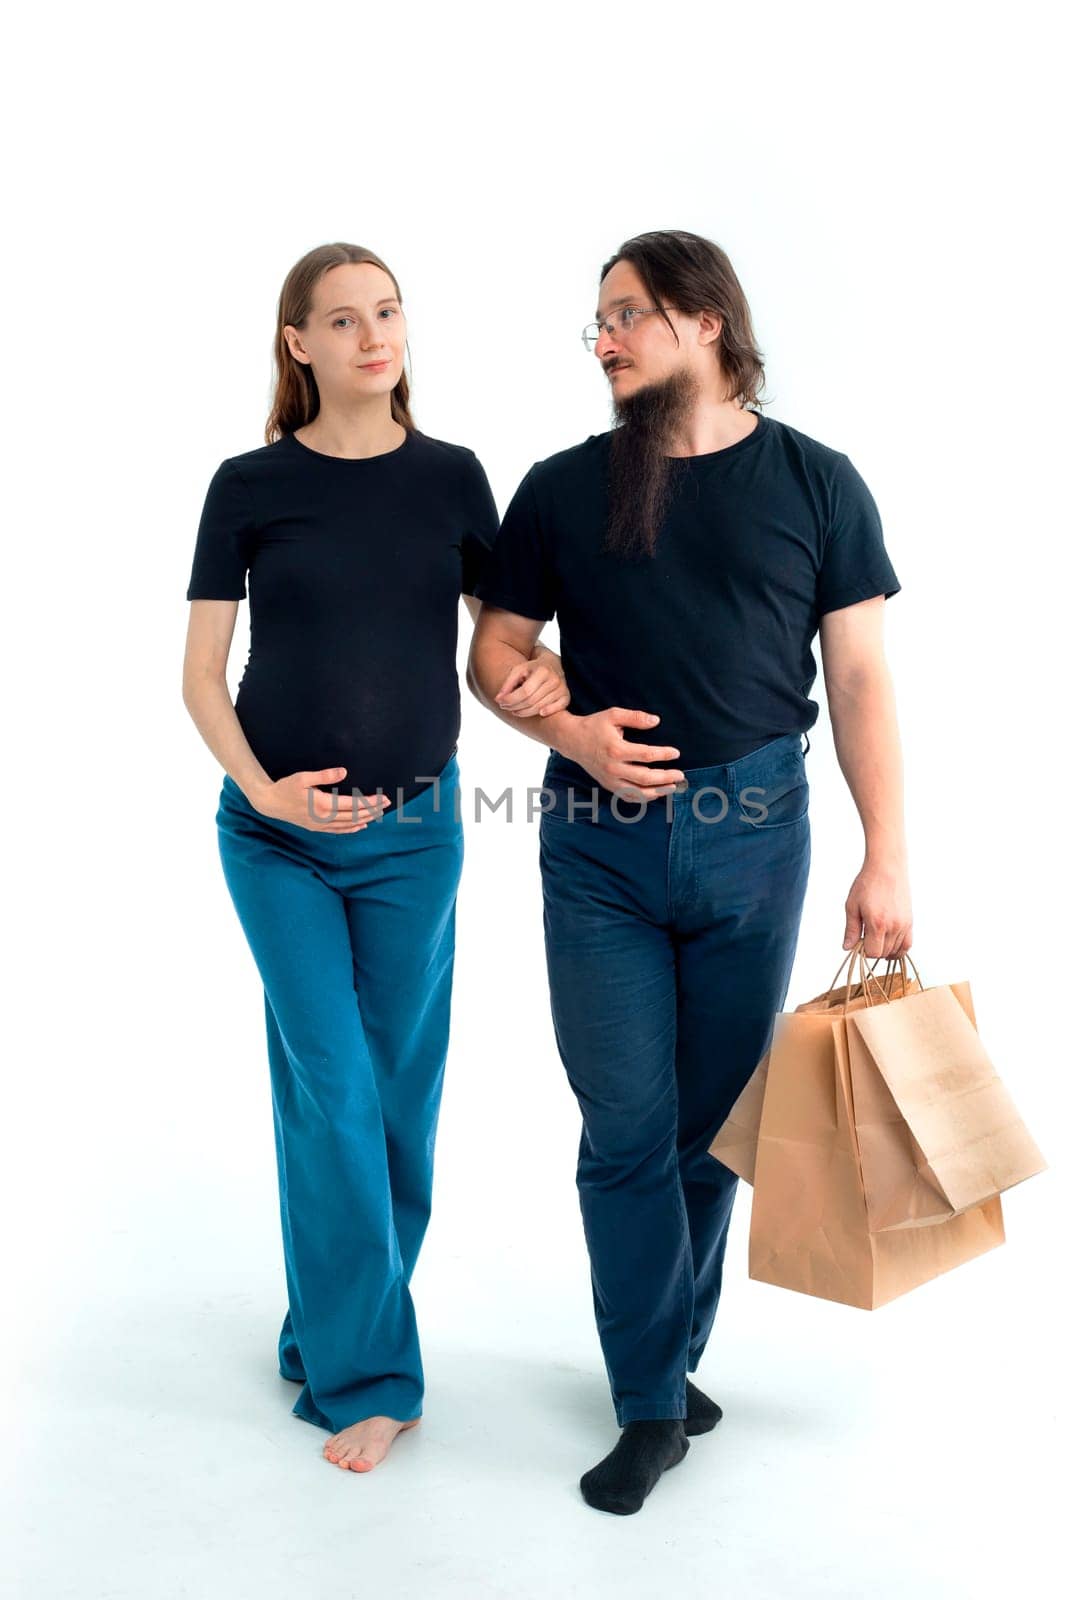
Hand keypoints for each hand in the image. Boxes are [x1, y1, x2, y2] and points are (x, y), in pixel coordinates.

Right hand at [252, 767, 391, 832]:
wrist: (269, 804)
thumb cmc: (285, 787)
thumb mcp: (303, 777)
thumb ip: (324, 775)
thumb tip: (343, 772)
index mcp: (323, 804)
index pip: (353, 805)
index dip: (370, 802)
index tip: (383, 798)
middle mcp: (324, 818)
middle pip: (355, 816)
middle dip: (373, 810)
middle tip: (388, 803)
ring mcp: (321, 825)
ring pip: (349, 825)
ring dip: (365, 819)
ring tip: (379, 813)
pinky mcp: (317, 828)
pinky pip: (339, 831)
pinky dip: (352, 828)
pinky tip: (361, 825)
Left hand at [495, 645, 570, 717]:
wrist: (552, 664)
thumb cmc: (533, 668)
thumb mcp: (518, 670)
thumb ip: (508, 683)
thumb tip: (498, 699)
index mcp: (543, 671)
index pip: (525, 691)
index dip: (511, 700)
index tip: (501, 702)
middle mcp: (555, 679)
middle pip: (532, 701)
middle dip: (515, 707)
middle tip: (506, 708)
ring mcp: (562, 689)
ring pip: (541, 708)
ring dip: (525, 712)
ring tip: (515, 711)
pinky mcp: (566, 696)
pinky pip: (557, 709)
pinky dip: (546, 712)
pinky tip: (537, 713)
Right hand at [561, 708, 685, 798]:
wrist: (572, 740)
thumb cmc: (594, 725)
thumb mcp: (613, 715)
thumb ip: (636, 717)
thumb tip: (656, 721)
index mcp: (616, 749)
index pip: (647, 755)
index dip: (664, 755)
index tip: (676, 753)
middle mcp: (613, 768)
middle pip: (645, 777)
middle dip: (666, 777)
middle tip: (680, 774)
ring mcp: (610, 780)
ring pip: (638, 792)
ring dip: (658, 791)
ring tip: (673, 787)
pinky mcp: (608, 786)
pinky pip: (628, 797)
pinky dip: (644, 798)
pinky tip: (656, 793)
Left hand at [842, 857, 912, 957]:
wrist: (887, 867)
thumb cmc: (867, 884)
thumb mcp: (852, 906)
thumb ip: (851, 929)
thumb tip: (847, 947)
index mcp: (877, 923)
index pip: (873, 953)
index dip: (863, 951)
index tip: (858, 941)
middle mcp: (894, 926)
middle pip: (884, 953)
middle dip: (873, 950)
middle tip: (865, 938)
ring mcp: (904, 925)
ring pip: (896, 951)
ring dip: (885, 950)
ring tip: (875, 939)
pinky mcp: (910, 921)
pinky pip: (908, 944)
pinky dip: (899, 949)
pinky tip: (889, 945)